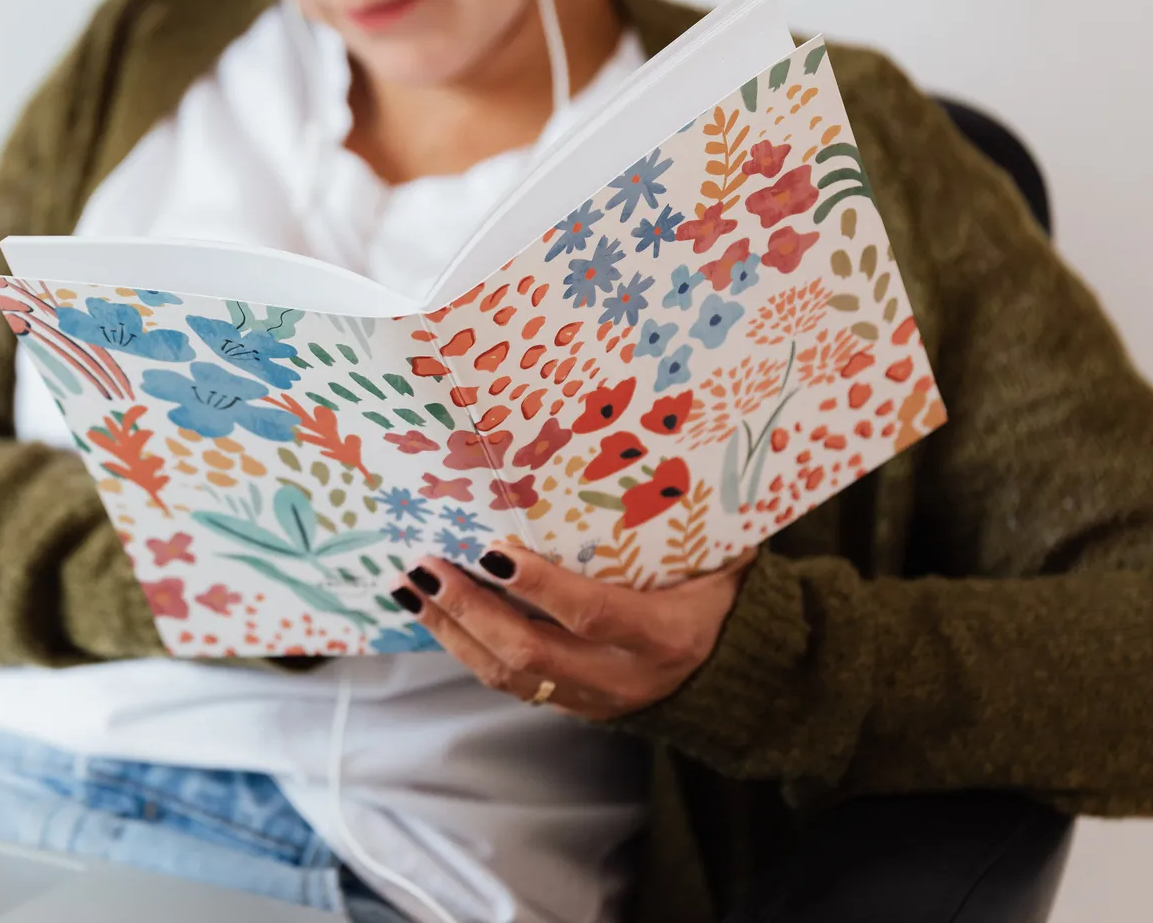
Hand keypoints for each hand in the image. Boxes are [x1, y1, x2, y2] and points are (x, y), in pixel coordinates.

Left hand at [390, 546, 755, 719]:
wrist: (741, 677)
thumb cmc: (723, 595)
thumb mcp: (720, 558)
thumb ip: (684, 517)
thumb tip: (660, 444)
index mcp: (665, 635)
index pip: (590, 614)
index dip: (539, 586)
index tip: (491, 550)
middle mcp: (625, 675)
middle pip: (530, 652)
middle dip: (470, 609)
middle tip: (428, 565)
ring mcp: (596, 699)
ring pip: (508, 675)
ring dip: (452, 630)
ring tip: (410, 587)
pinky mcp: (573, 707)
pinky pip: (509, 684)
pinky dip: (464, 648)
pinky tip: (433, 615)